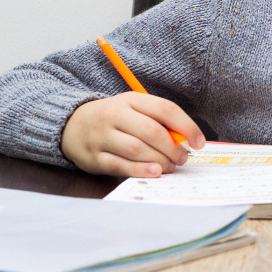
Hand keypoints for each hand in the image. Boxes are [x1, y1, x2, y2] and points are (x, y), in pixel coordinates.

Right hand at [61, 92, 204, 176]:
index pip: (165, 109)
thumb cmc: (115, 119)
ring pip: (136, 149)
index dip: (186, 126)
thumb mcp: (134, 110)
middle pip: (151, 131)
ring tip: (170, 166)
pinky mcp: (94, 157)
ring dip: (159, 160)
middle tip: (183, 158)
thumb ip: (158, 121)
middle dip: (172, 147)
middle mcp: (115, 115)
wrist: (72, 125)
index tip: (199, 142)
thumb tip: (185, 140)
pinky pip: (119, 165)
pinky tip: (154, 172)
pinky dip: (140, 170)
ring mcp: (102, 136)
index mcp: (131, 100)